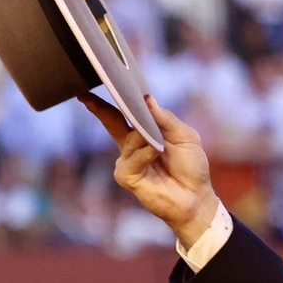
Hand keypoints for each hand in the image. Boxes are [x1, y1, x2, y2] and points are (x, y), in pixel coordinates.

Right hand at [81, 91, 219, 249]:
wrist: (196, 197)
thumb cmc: (191, 168)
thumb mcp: (185, 137)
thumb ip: (166, 119)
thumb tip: (148, 100)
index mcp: (144, 134)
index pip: (124, 114)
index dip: (111, 100)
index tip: (97, 85)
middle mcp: (131, 147)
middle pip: (111, 121)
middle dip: (100, 108)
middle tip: (87, 95)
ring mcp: (127, 162)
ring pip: (130, 139)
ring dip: (147, 138)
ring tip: (161, 146)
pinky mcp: (127, 177)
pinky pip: (132, 159)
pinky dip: (145, 154)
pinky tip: (155, 154)